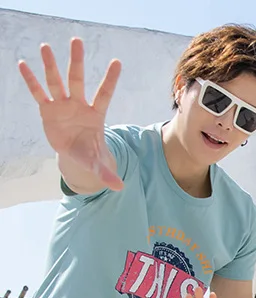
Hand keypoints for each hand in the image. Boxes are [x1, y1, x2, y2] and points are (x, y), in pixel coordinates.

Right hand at [19, 38, 123, 190]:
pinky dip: (31, 81)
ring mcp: (62, 106)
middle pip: (77, 80)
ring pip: (56, 82)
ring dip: (50, 66)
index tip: (117, 62)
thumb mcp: (97, 165)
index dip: (110, 80)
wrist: (75, 154)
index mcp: (95, 115)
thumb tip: (120, 187)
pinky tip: (24, 64)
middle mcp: (78, 105)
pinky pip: (38, 94)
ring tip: (45, 47)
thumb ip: (107, 174)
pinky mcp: (47, 111)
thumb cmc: (90, 154)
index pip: (104, 94)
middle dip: (76, 62)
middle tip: (76, 40)